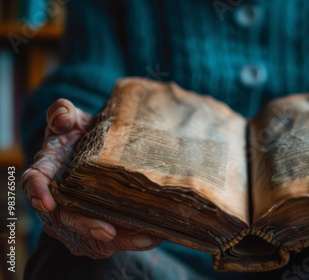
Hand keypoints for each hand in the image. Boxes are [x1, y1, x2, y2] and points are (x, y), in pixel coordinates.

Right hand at [22, 99, 160, 257]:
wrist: (98, 149)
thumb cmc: (80, 134)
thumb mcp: (71, 119)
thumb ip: (63, 112)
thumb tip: (63, 117)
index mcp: (47, 170)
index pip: (34, 182)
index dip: (38, 193)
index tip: (48, 204)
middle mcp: (58, 198)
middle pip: (66, 218)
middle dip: (86, 226)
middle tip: (107, 232)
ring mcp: (76, 214)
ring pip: (90, 235)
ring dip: (117, 239)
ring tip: (143, 238)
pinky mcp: (97, 223)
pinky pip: (111, 238)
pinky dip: (130, 239)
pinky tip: (150, 237)